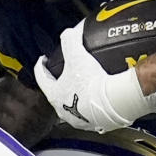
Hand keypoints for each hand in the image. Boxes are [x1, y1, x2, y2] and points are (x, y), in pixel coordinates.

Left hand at [33, 20, 148, 132]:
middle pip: (58, 92)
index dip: (41, 65)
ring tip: (84, 82)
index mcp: (54, 95)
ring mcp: (80, 119)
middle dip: (60, 80)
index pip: (41, 78)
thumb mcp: (77, 55)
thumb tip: (69, 32)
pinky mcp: (96, 123)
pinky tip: (100, 95)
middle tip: (66, 70)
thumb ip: (69, 39)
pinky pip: (92, 111)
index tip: (43, 59)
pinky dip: (93, 102)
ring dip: (77, 93)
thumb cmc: (92, 84)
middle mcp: (64, 110)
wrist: (114, 102)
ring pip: (74, 104)